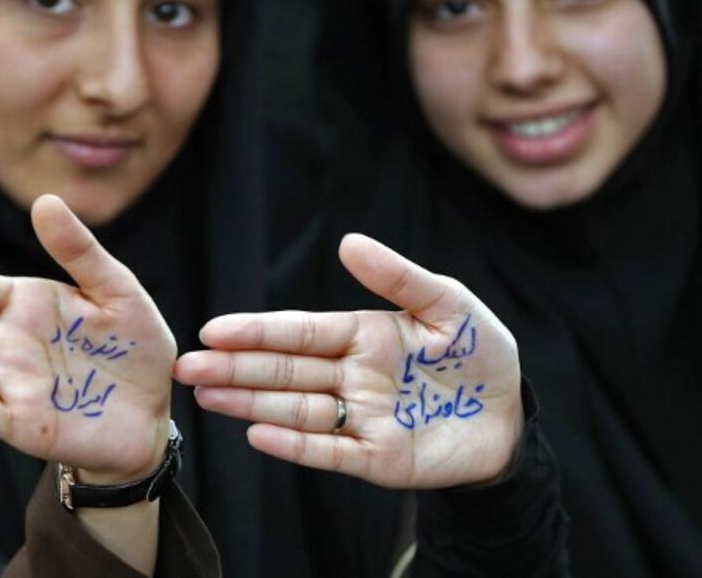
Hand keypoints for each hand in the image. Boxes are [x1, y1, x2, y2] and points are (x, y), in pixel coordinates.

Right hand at [175, 233, 522, 488]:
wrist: (513, 418)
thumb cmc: (481, 354)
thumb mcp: (449, 304)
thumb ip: (399, 277)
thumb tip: (346, 242)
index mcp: (363, 336)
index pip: (301, 332)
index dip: (258, 331)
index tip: (216, 330)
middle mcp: (352, 377)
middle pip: (285, 371)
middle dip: (235, 367)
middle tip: (188, 366)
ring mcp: (359, 419)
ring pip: (294, 409)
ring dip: (249, 403)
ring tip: (206, 395)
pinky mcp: (376, 459)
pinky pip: (329, 451)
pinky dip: (294, 445)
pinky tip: (257, 433)